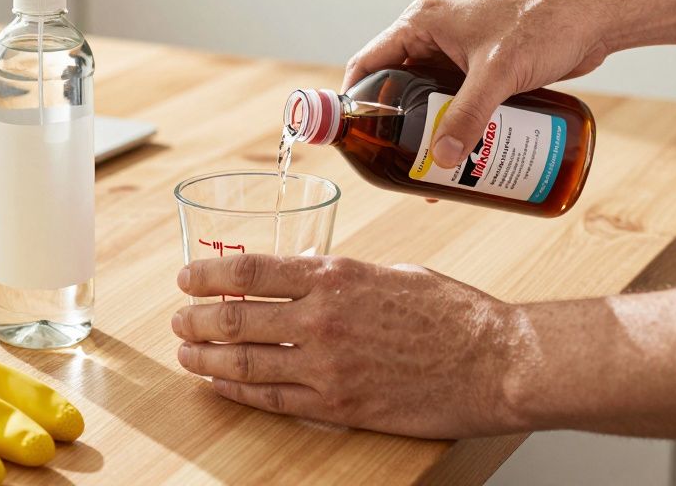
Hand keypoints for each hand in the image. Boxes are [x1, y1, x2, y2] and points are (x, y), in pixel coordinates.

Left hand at [172, 255, 527, 438]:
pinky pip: (272, 399)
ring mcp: (327, 365)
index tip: (186, 278)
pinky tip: (221, 383)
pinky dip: (238, 389)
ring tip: (187, 353)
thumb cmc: (453, 313)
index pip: (250, 271)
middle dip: (196, 318)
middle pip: (235, 316)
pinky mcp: (339, 405)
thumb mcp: (392, 273)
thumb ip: (345, 278)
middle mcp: (322, 317)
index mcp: (335, 275)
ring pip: (244, 361)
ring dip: (206, 356)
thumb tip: (311, 281)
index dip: (208, 275)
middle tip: (178, 319)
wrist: (497, 362)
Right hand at [343, 0, 609, 166]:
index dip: (355, 100)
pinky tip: (458, 158)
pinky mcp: (479, 70)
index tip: (355, 136)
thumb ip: (468, 115)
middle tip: (396, 164)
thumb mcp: (498, 73)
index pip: (369, 63)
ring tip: (427, 171)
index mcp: (421, 23)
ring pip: (426, 100)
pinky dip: (452, 128)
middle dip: (396, 128)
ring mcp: (456, 54)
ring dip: (425, 132)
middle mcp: (432, 37)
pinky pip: (454, 104)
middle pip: (396, 88)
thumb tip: (444, 160)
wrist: (592, 19)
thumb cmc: (543, 25)